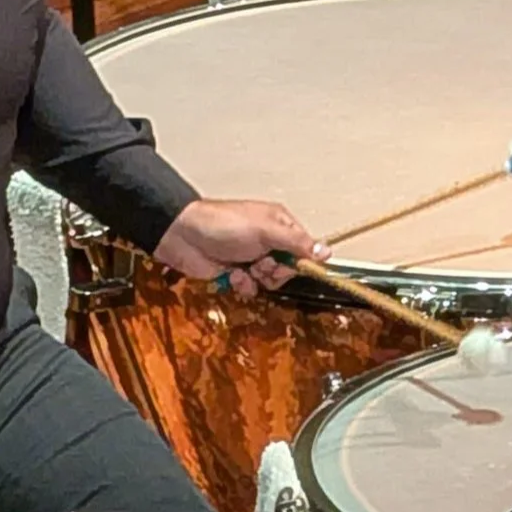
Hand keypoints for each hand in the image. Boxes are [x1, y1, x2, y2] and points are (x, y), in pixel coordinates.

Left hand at [152, 198, 318, 296]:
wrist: (184, 236)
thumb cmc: (226, 226)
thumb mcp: (265, 231)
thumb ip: (296, 243)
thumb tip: (328, 253)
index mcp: (280, 224)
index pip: (303, 248)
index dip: (298, 261)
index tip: (288, 266)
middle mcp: (269, 240)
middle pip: (287, 268)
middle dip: (274, 271)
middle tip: (260, 264)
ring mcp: (251, 256)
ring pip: (269, 280)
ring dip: (257, 279)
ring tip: (243, 269)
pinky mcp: (235, 271)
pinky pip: (250, 287)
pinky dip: (242, 284)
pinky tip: (231, 275)